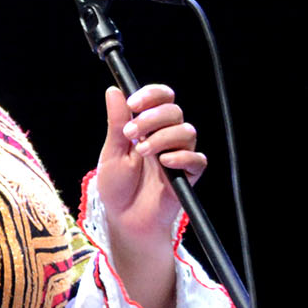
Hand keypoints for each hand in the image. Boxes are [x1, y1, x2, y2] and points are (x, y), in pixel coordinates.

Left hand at [94, 84, 205, 253]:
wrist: (125, 218)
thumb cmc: (117, 185)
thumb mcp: (112, 151)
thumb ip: (117, 122)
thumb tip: (114, 90)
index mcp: (148, 126)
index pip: (161, 98)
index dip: (151, 95)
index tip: (133, 103)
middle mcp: (166, 136)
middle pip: (174, 111)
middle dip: (152, 118)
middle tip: (131, 133)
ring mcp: (179, 154)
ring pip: (186, 131)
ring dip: (162, 137)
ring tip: (142, 152)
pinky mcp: (189, 175)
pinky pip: (196, 159)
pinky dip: (181, 157)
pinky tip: (164, 162)